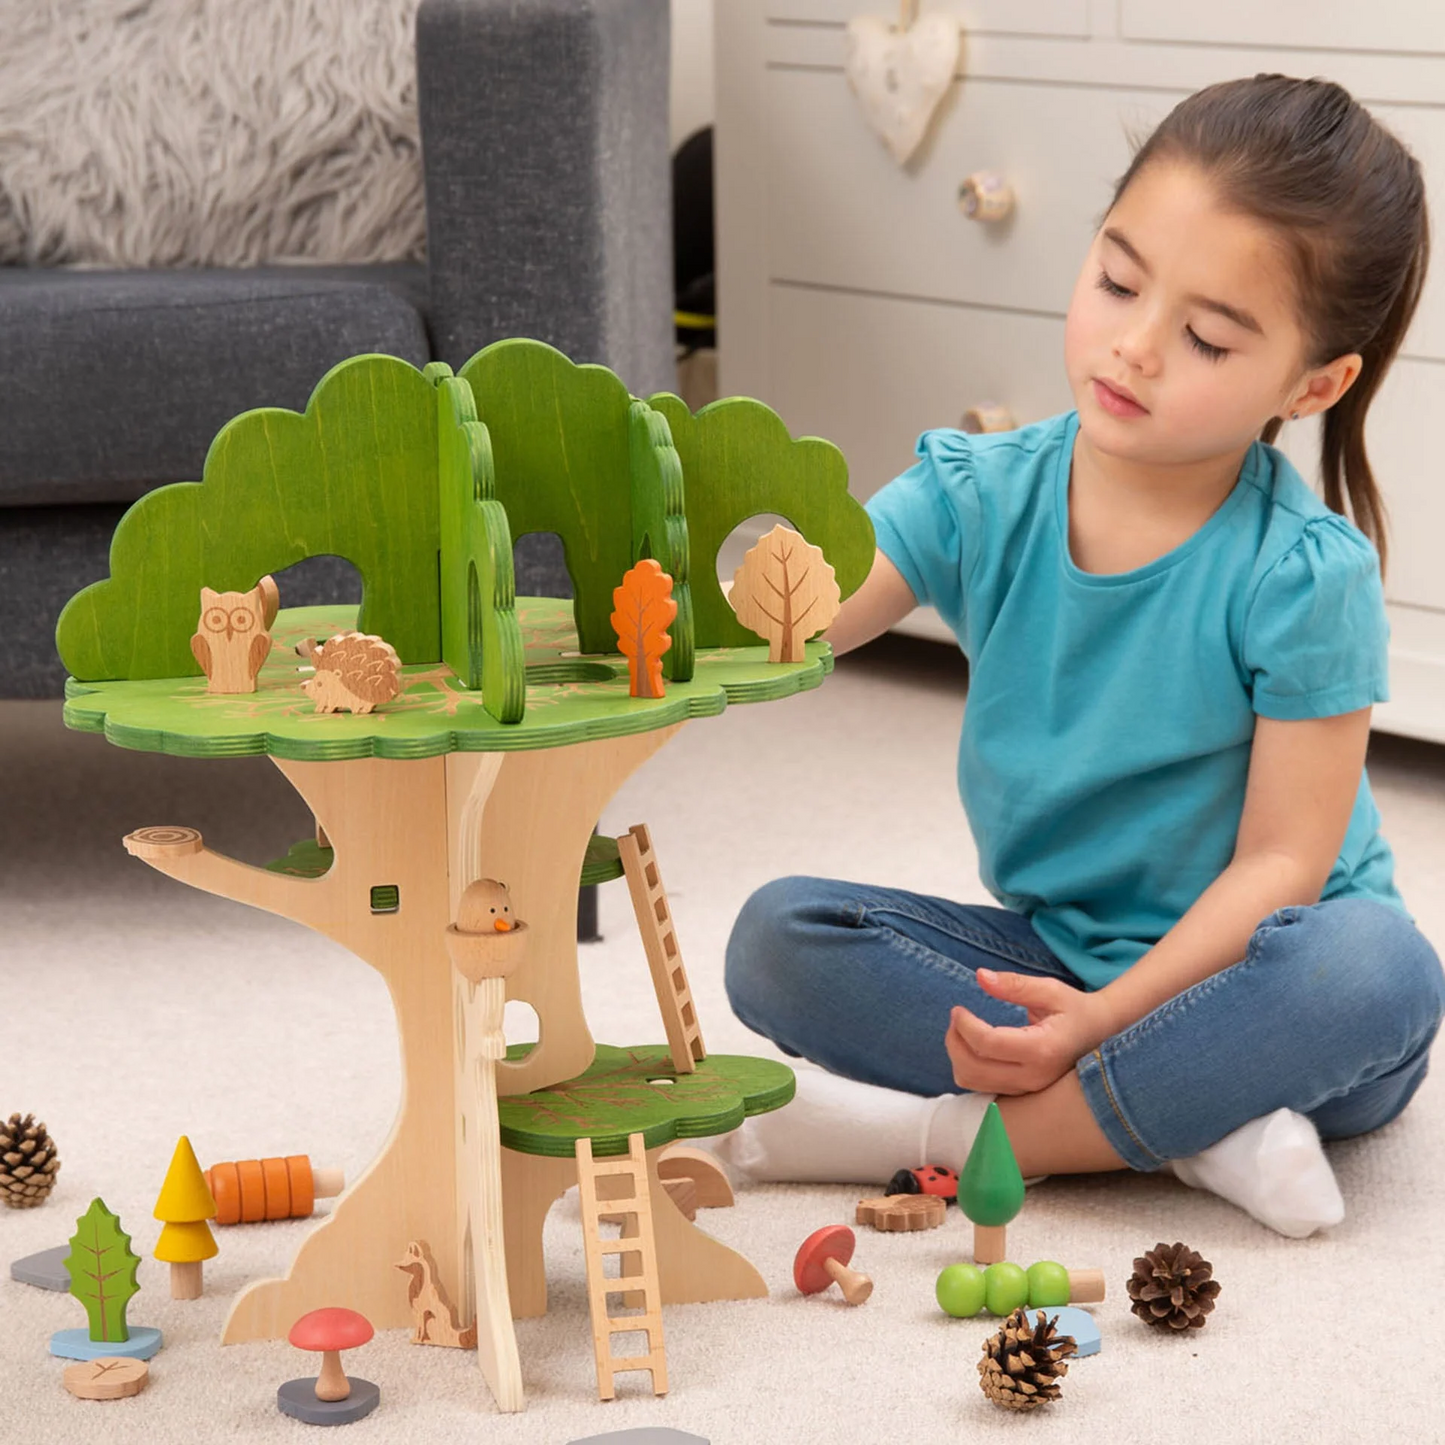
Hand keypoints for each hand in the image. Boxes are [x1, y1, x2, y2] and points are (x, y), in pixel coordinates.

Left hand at [944, 969, 1112, 1095]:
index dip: (964, 1025)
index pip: (987, 1043)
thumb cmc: (1075, 1009)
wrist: (1101, 1035)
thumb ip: (1014, 984)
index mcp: (1042, 1050)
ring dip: (957, 1056)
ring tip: (962, 1030)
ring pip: (972, 1082)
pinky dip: (968, 1067)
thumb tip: (980, 976)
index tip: (958, 1008)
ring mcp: (1028, 1089)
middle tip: (957, 1017)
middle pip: (973, 1068)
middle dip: (954, 1041)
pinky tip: (973, 1046)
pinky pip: (981, 1087)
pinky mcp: (1021, 1093)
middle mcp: (1034, 1076)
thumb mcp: (1050, 990)